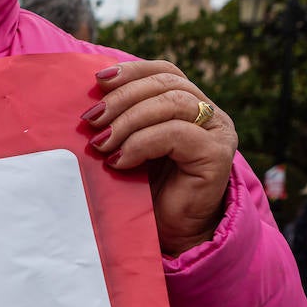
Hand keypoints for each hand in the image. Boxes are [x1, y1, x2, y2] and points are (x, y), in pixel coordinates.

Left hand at [83, 61, 238, 256]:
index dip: (132, 71)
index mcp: (191, 105)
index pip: (164, 72)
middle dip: (122, 98)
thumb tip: (89, 99)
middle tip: (91, 119)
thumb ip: (122, 120)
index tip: (98, 80)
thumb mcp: (130, 146)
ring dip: (128, 121)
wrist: (169, 235)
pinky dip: (142, 143)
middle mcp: (210, 114)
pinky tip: (119, 161)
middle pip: (166, 85)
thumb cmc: (145, 192)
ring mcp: (217, 132)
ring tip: (101, 143)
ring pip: (171, 105)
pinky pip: (176, 134)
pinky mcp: (216, 155)